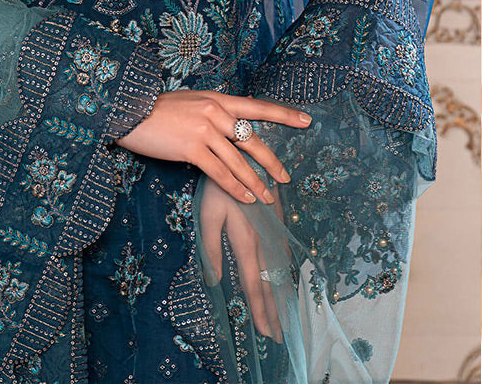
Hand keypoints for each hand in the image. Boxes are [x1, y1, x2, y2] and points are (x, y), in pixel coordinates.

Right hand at [115, 89, 310, 203]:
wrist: (130, 110)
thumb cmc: (157, 109)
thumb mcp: (191, 102)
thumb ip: (213, 112)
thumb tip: (232, 126)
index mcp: (217, 98)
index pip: (257, 106)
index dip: (283, 114)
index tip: (306, 120)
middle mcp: (215, 111)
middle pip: (252, 139)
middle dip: (272, 161)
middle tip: (286, 178)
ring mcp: (204, 129)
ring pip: (239, 161)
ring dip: (255, 182)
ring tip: (267, 198)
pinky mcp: (191, 148)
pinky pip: (220, 172)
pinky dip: (235, 187)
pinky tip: (245, 198)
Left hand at [199, 178, 284, 341]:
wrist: (243, 155)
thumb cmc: (218, 186)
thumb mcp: (208, 215)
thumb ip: (210, 249)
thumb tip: (214, 282)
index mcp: (246, 241)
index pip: (254, 284)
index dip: (259, 310)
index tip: (266, 333)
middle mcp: (263, 240)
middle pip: (270, 282)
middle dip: (274, 310)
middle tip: (278, 336)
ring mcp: (273, 231)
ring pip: (279, 270)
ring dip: (281, 294)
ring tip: (282, 317)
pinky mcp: (277, 221)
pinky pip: (282, 254)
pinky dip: (283, 273)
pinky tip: (283, 281)